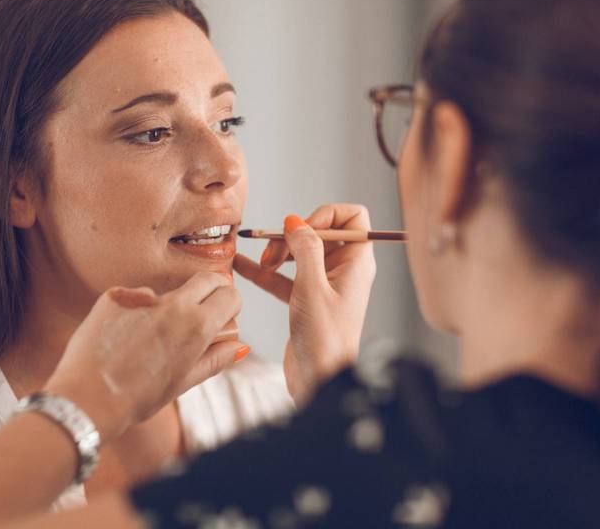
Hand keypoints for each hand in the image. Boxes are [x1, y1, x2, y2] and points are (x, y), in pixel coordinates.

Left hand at [43, 272, 245, 441]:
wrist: (87, 399)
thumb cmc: (136, 398)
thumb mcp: (183, 382)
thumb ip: (215, 360)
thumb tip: (241, 346)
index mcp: (197, 326)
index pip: (230, 295)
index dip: (231, 303)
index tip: (224, 313)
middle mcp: (174, 304)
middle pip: (206, 279)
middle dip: (213, 288)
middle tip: (204, 306)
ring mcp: (142, 297)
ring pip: (169, 291)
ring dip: (170, 305)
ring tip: (151, 338)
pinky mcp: (115, 296)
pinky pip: (134, 296)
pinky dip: (135, 310)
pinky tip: (123, 336)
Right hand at [234, 204, 375, 402]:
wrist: (319, 384)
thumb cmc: (326, 341)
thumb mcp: (313, 287)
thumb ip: (305, 249)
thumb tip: (296, 221)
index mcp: (357, 263)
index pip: (351, 218)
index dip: (325, 215)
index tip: (301, 229)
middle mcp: (344, 271)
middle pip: (320, 233)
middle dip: (293, 236)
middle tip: (273, 251)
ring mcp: (325, 286)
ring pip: (300, 254)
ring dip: (278, 253)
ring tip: (260, 261)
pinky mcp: (306, 302)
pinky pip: (285, 277)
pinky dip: (266, 271)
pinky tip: (241, 266)